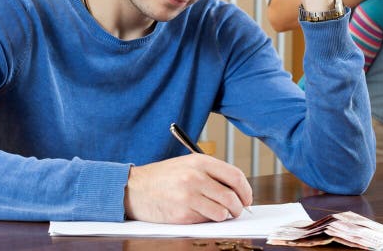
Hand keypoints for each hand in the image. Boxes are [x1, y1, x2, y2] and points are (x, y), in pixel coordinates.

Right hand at [124, 154, 252, 223]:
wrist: (134, 188)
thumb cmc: (163, 177)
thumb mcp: (188, 164)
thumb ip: (211, 173)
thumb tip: (237, 190)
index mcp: (200, 161)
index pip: (235, 176)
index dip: (246, 190)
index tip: (247, 198)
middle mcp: (195, 177)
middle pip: (231, 197)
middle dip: (238, 208)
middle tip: (237, 211)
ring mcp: (188, 196)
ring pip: (222, 212)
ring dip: (224, 215)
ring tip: (217, 213)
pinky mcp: (182, 214)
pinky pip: (205, 221)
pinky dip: (207, 220)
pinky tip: (199, 214)